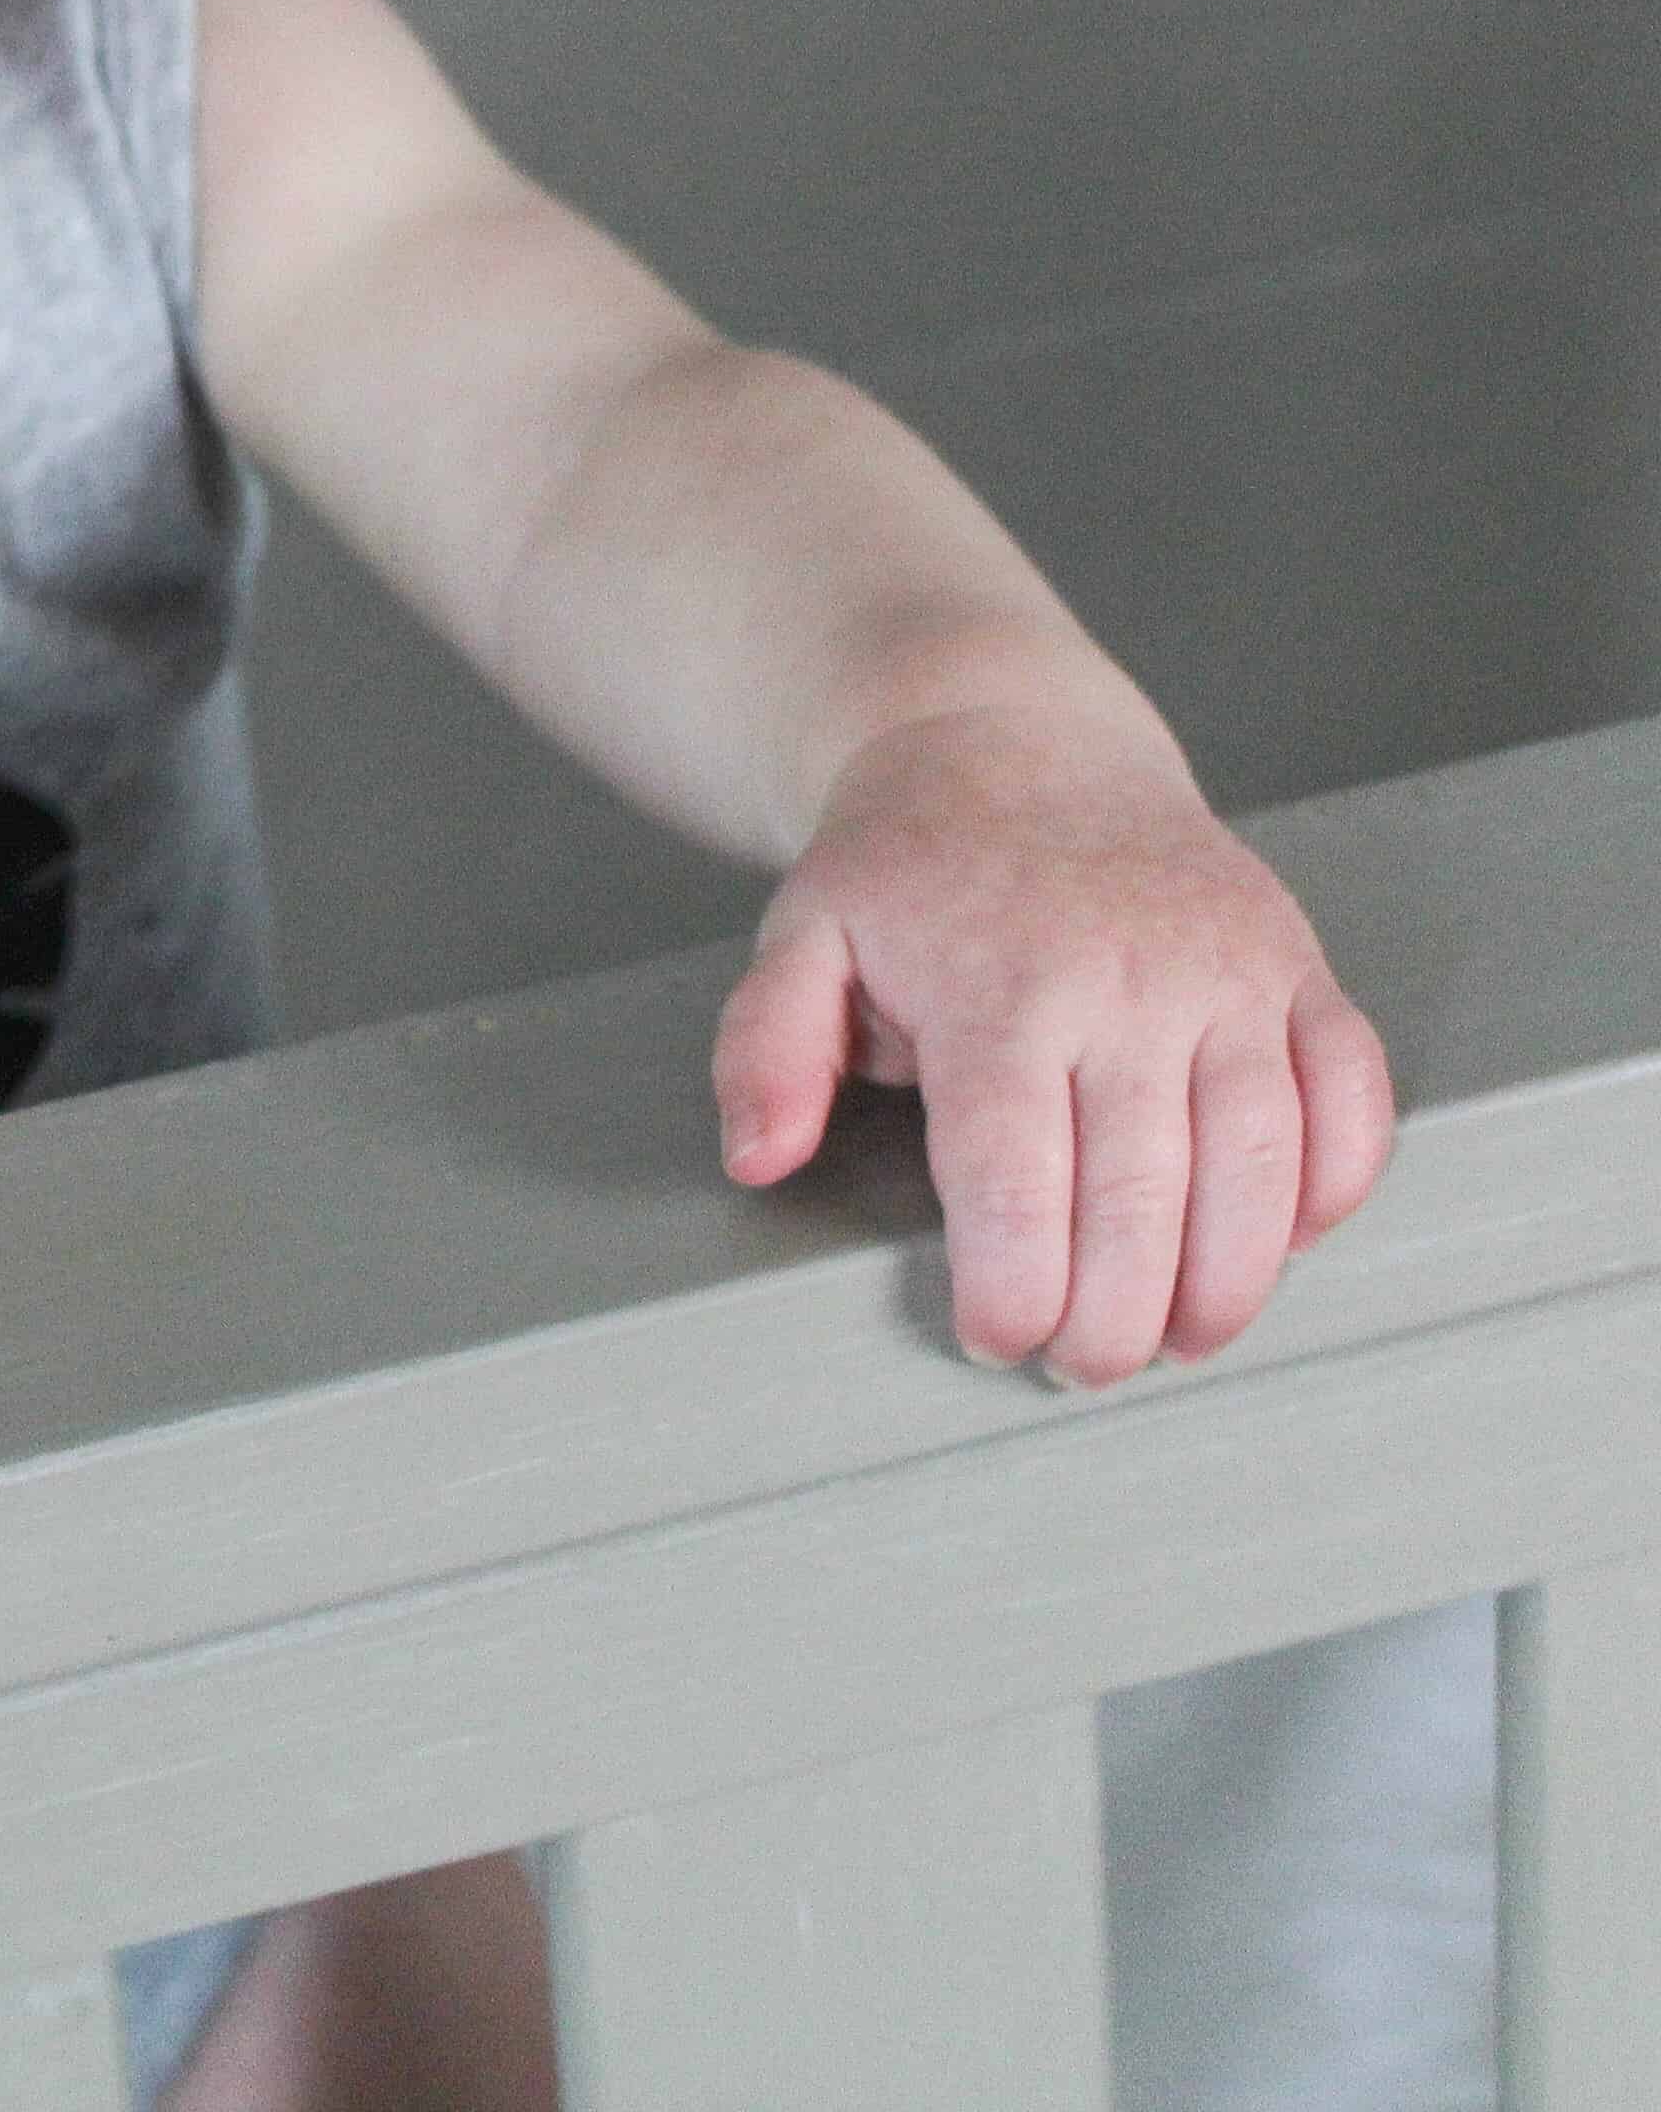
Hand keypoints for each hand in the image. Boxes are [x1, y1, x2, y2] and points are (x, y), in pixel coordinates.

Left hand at [711, 710, 1393, 1384]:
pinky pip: (1352, 1089)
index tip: (995, 1342)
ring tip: (1185, 1339)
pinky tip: (1287, 1239)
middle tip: (1085, 1368)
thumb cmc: (909, 869)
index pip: (1015, 1175)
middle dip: (1117, 1313)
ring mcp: (1224, 970)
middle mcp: (1124, 980)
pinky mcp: (1295, 962)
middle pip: (1142, 1192)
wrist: (1014, 743)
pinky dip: (1338, 1180)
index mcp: (997, 986)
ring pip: (1260, 1157)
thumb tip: (758, 1157)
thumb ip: (765, 1050)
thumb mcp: (801, 938)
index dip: (1014, 1285)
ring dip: (1232, 1277)